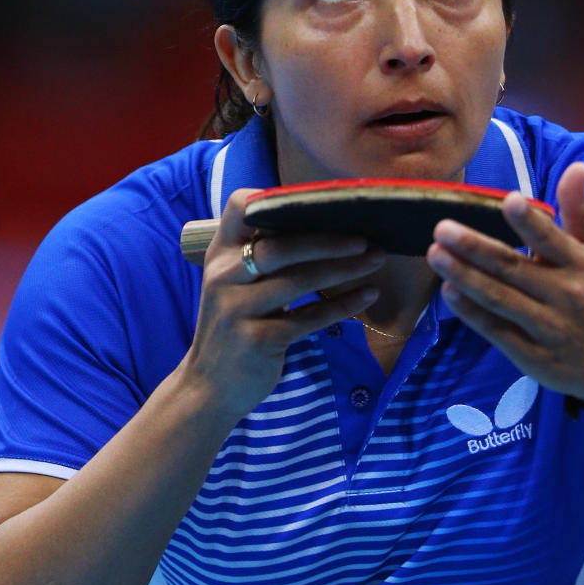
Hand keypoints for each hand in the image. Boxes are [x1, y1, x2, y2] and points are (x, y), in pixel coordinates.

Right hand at [182, 188, 383, 421]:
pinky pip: (309, 318)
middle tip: (366, 239)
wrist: (208, 387)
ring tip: (376, 261)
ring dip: (344, 269)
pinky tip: (366, 296)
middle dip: (329, 240)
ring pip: (299, 281)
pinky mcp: (257, 341)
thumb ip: (262, 258)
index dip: (273, 197)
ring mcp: (237, 310)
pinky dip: (342, 306)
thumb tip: (324, 226)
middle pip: (282, 246)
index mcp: (219, 255)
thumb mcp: (235, 285)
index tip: (318, 201)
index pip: (240, 209)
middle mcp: (224, 277)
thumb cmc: (234, 326)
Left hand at [426, 162, 583, 400]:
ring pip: (500, 299)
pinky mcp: (532, 355)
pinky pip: (497, 331)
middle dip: (476, 248)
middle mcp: (564, 295)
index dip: (530, 221)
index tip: (508, 201)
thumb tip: (578, 166)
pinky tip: (449, 293)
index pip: (552, 239)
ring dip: (465, 277)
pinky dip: (472, 313)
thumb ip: (579, 210)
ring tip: (435, 255)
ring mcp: (547, 327)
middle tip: (442, 229)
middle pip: (513, 268)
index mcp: (579, 265)